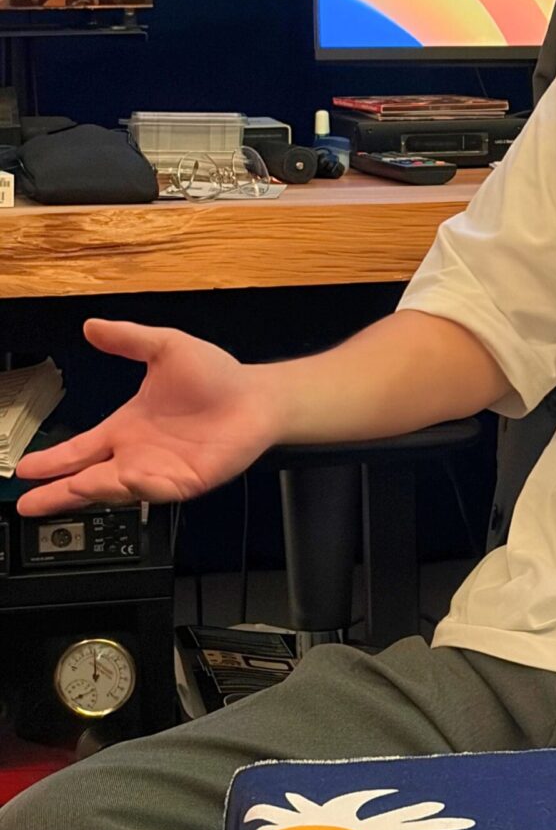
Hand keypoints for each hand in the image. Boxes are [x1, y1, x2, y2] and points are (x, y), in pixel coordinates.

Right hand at [14, 319, 279, 516]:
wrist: (257, 396)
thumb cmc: (215, 376)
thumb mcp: (165, 349)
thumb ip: (128, 339)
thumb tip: (92, 324)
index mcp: (126, 428)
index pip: (80, 449)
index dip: (52, 461)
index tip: (24, 469)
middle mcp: (136, 454)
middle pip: (87, 479)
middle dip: (56, 493)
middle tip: (26, 504)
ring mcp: (159, 471)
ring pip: (115, 488)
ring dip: (93, 489)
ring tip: (70, 487)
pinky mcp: (184, 481)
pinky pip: (156, 489)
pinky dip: (139, 486)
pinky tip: (127, 478)